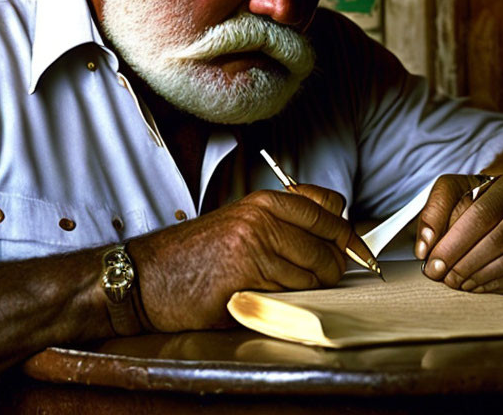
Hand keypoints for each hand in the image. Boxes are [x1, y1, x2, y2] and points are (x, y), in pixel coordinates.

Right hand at [128, 186, 360, 331]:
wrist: (149, 277)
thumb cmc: (194, 256)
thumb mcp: (241, 225)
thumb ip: (282, 225)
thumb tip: (333, 240)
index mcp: (264, 201)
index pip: (330, 207)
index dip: (347, 232)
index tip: (353, 249)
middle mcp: (263, 217)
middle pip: (330, 241)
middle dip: (334, 266)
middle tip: (324, 277)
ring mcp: (256, 245)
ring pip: (314, 272)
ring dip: (309, 288)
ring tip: (280, 287)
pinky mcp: (248, 276)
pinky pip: (291, 293)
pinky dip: (286, 301)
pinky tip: (262, 296)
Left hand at [414, 172, 502, 293]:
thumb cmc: (489, 204)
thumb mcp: (460, 193)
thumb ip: (437, 210)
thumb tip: (424, 246)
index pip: (481, 211)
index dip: (453, 239)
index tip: (430, 258)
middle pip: (496, 236)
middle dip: (461, 259)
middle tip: (438, 274)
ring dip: (476, 274)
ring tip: (454, 281)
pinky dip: (495, 282)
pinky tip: (476, 285)